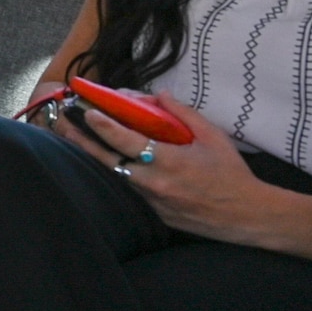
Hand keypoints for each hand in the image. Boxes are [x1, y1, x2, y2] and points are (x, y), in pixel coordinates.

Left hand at [70, 93, 272, 239]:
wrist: (247, 216)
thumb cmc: (232, 174)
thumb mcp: (212, 137)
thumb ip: (183, 113)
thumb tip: (159, 94)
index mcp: (170, 161)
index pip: (126, 140)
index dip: (104, 125)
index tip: (88, 111)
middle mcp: (155, 182)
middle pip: (107, 160)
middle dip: (82, 140)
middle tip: (63, 123)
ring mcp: (152, 200)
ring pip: (114, 175)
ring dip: (93, 157)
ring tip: (73, 138)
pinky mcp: (153, 212)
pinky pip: (128, 189)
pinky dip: (113, 174)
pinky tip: (100, 161)